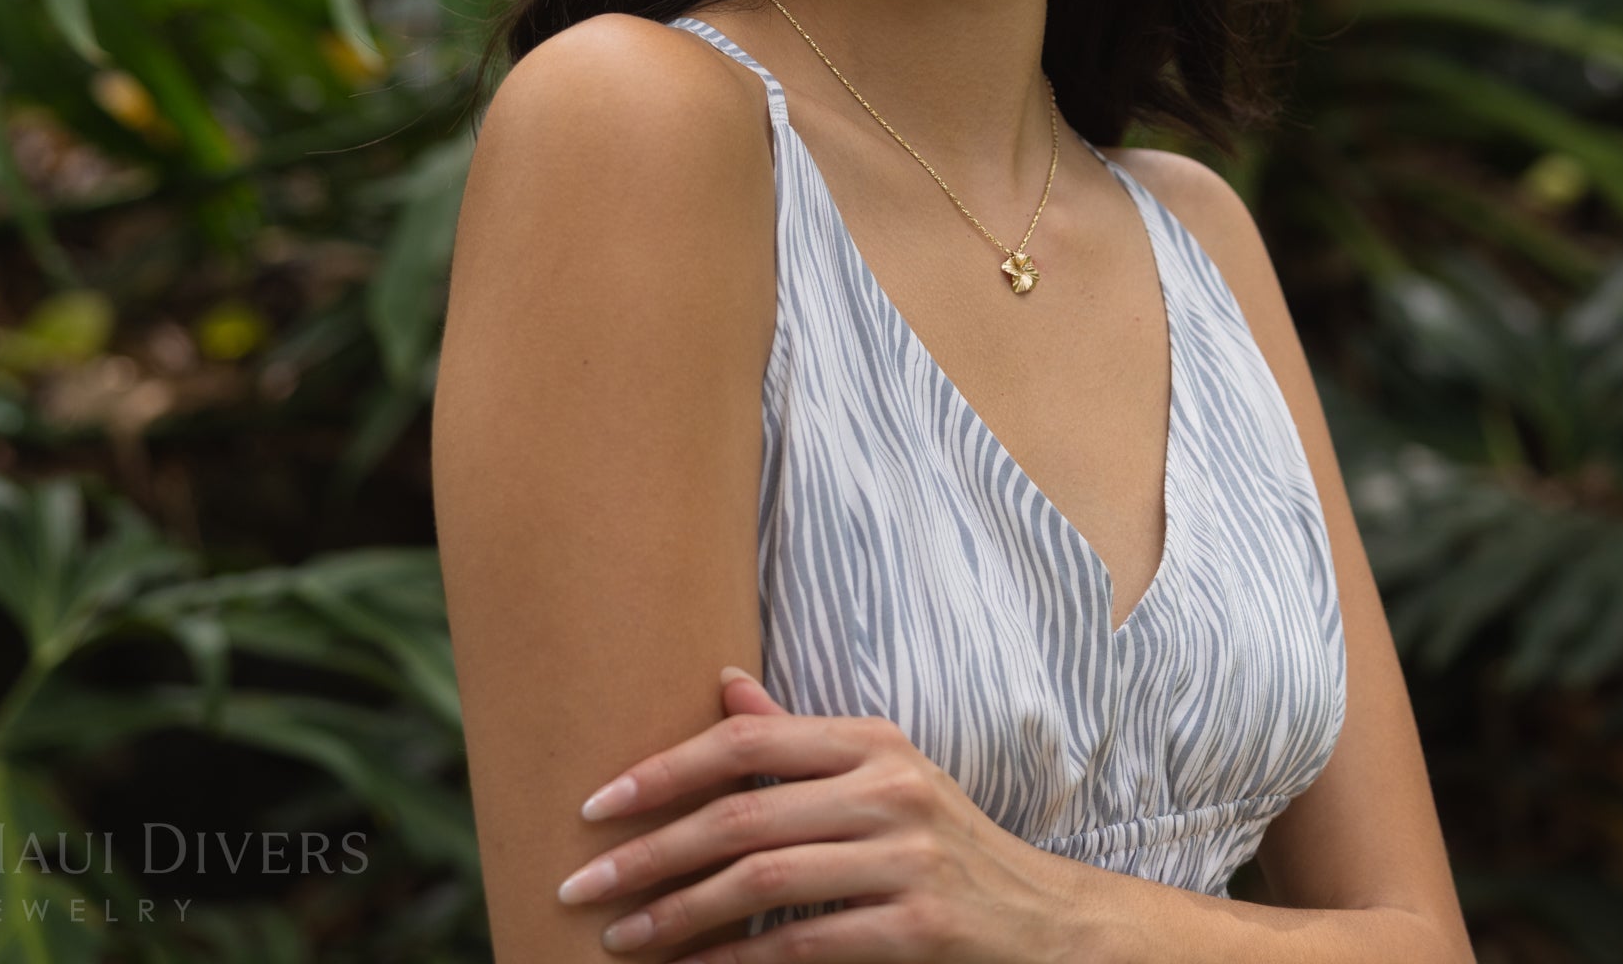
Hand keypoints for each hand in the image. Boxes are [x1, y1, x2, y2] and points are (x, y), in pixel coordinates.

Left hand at [557, 666, 1082, 960]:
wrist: (1042, 920)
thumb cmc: (942, 843)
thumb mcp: (880, 776)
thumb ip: (798, 740)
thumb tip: (723, 685)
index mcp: (872, 740)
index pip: (746, 742)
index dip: (663, 770)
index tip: (595, 806)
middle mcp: (890, 786)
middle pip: (741, 814)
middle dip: (648, 853)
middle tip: (580, 886)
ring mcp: (908, 856)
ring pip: (761, 881)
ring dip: (676, 914)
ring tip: (618, 938)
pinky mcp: (918, 927)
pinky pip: (801, 946)